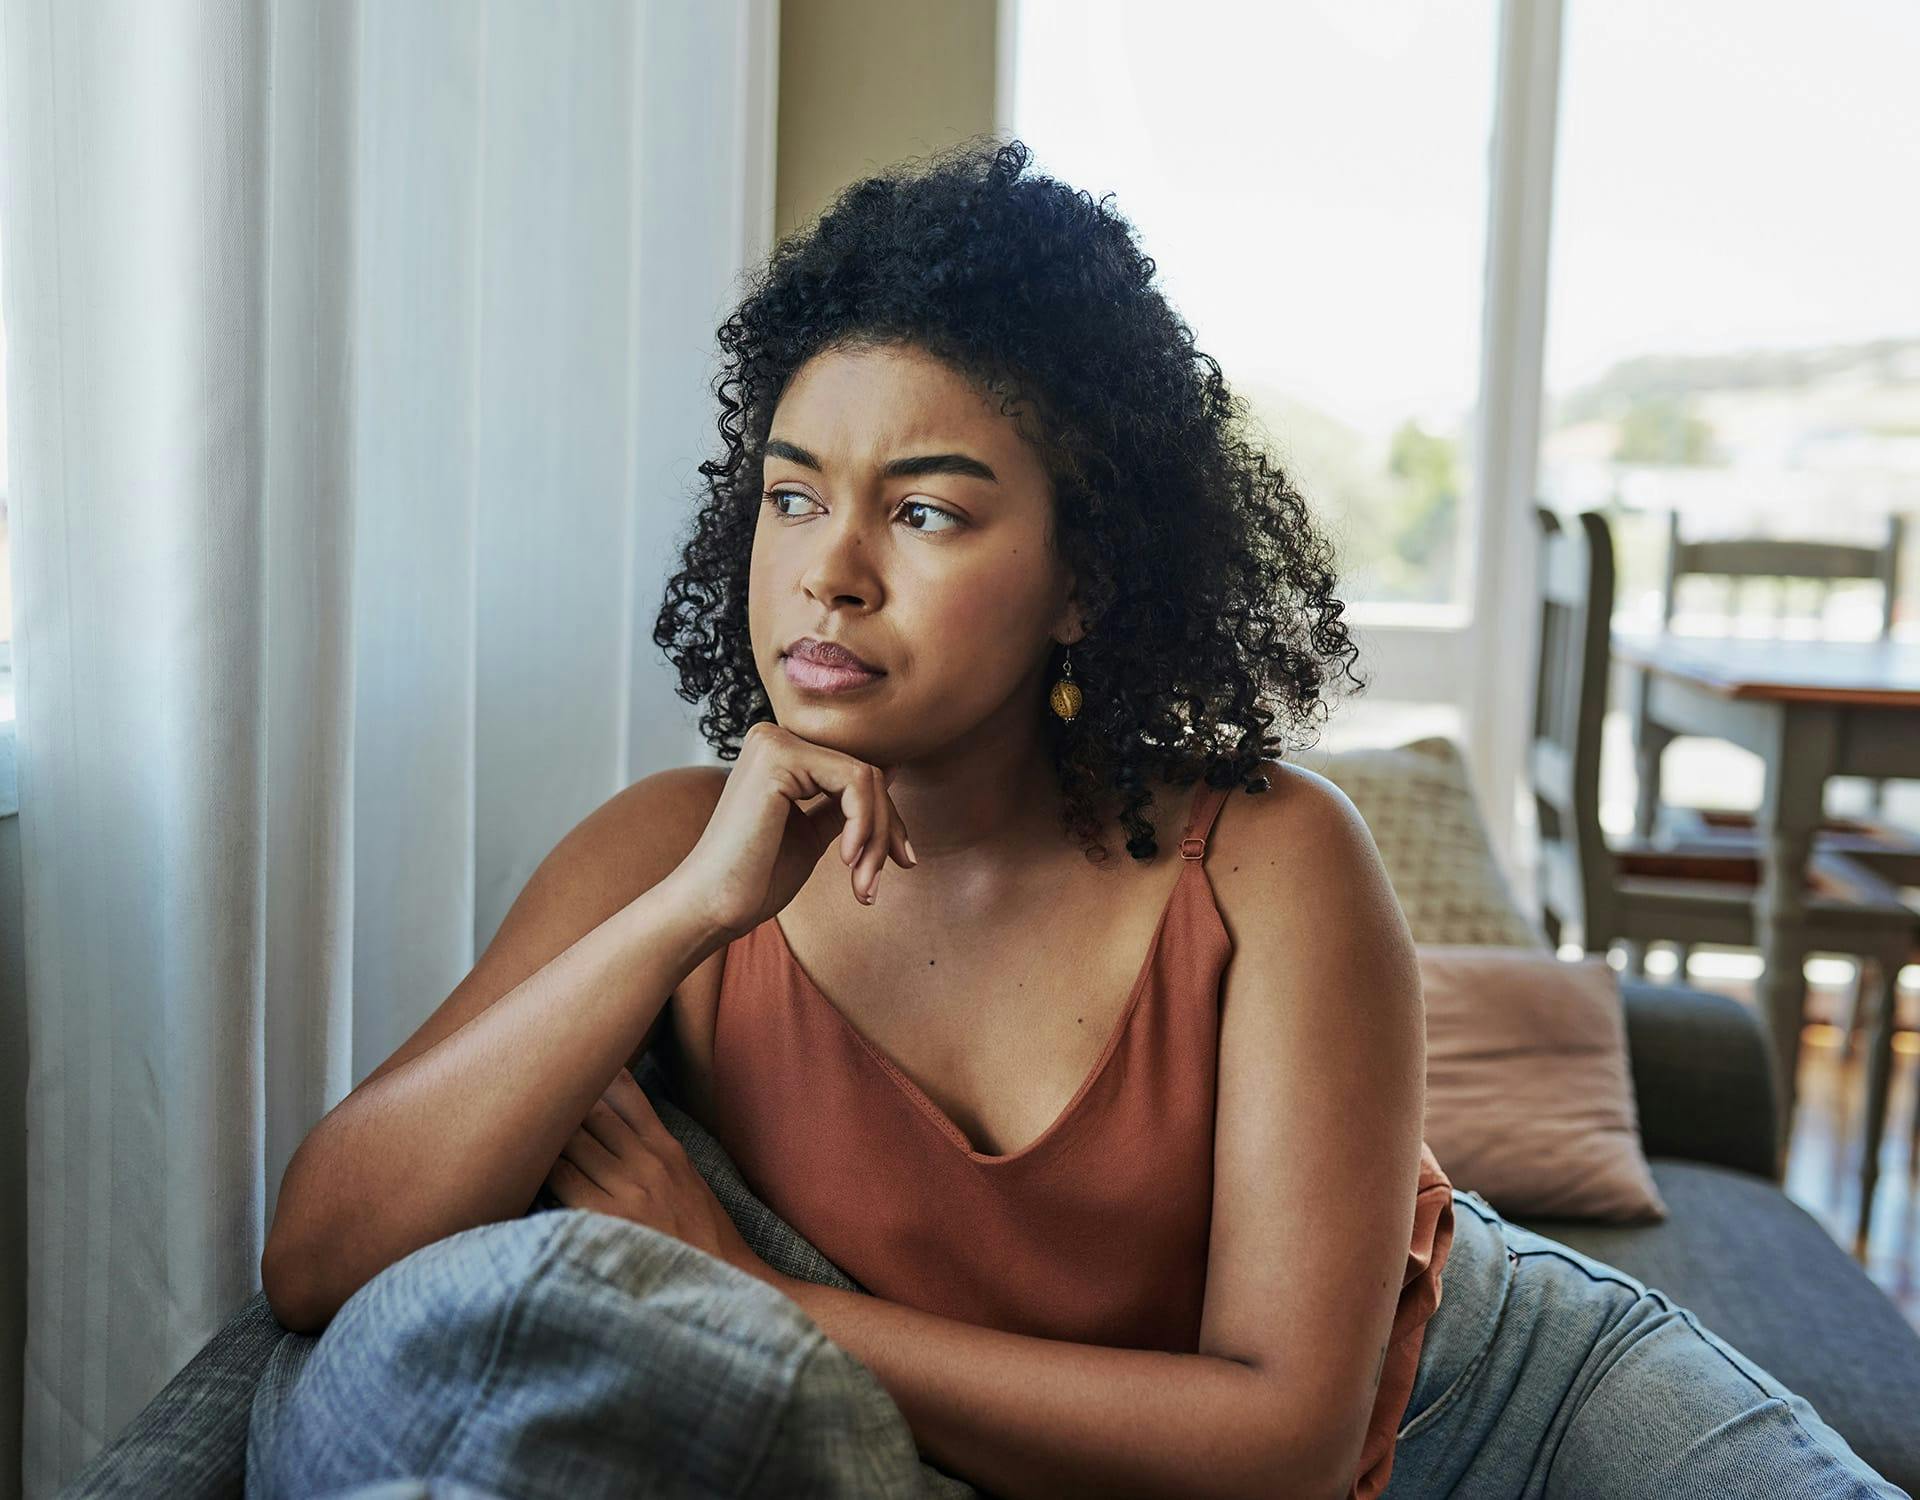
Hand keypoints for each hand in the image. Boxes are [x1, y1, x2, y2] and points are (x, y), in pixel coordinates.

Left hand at [544, 1069, 777, 1284]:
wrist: (725, 1283)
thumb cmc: (702, 1236)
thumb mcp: (689, 1180)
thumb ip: (656, 1150)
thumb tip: (623, 1126)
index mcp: (667, 1149)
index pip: (624, 1094)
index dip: (591, 1075)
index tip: (564, 1065)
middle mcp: (647, 1162)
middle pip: (589, 1113)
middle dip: (558, 1102)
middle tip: (524, 1094)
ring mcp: (627, 1190)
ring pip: (571, 1144)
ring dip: (544, 1137)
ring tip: (513, 1128)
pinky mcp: (607, 1219)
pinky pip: (563, 1182)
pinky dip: (543, 1173)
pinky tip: (522, 1173)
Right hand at [668, 720, 916, 940]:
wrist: (710, 907)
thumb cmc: (755, 878)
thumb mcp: (813, 833)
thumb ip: (845, 802)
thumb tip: (891, 769)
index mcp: (780, 752)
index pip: (857, 771)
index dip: (886, 818)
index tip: (900, 861)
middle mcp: (775, 736)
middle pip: (866, 771)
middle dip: (886, 831)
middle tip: (877, 883)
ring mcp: (774, 741)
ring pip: (866, 777)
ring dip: (877, 838)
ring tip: (862, 885)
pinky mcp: (778, 756)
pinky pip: (853, 781)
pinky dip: (863, 826)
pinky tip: (847, 861)